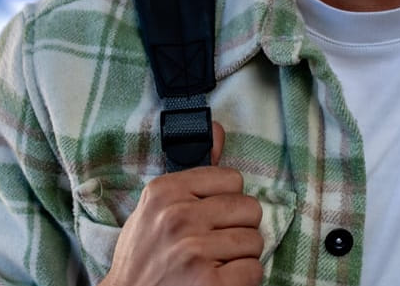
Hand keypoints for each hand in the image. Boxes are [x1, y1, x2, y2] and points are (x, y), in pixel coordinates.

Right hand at [99, 123, 262, 285]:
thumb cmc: (144, 256)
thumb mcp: (155, 207)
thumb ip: (192, 172)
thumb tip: (217, 130)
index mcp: (164, 192)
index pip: (232, 179)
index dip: (225, 203)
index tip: (208, 218)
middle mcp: (178, 217)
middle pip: (249, 209)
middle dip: (237, 229)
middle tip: (213, 245)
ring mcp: (194, 251)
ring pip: (254, 241)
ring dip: (239, 256)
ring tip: (212, 264)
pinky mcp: (209, 284)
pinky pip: (254, 270)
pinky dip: (241, 280)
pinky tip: (217, 280)